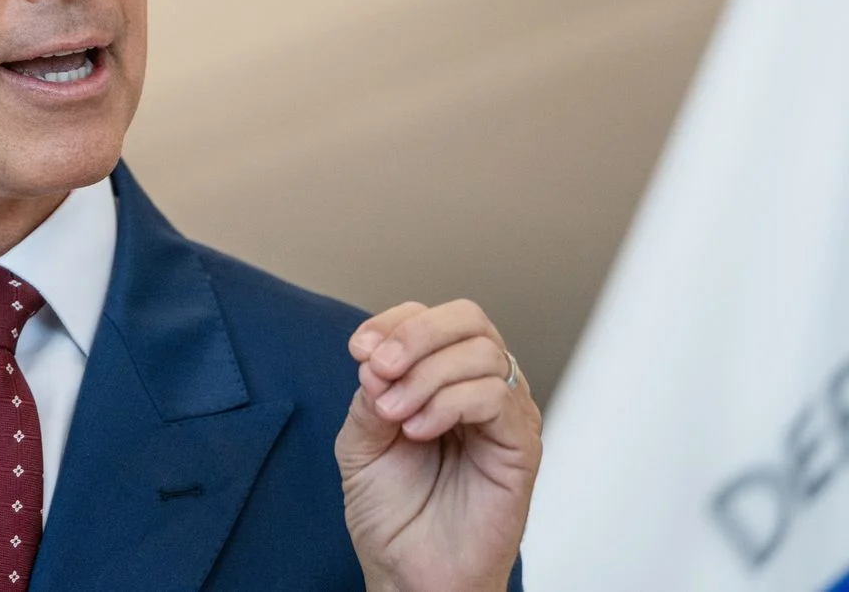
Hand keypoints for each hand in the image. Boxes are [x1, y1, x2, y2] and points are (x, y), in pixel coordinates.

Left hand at [334, 300, 541, 591]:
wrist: (409, 573)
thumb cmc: (392, 511)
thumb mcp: (360, 441)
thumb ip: (370, 394)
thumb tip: (378, 358)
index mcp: (440, 377)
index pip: (430, 316)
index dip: (394, 322)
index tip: (360, 350)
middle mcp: (478, 387)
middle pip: (467, 318)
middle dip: (416, 335)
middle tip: (380, 369)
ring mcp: (504, 415)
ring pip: (484, 352)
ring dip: (427, 376)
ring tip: (395, 417)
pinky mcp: (521, 446)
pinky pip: (497, 396)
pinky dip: (450, 403)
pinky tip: (419, 431)